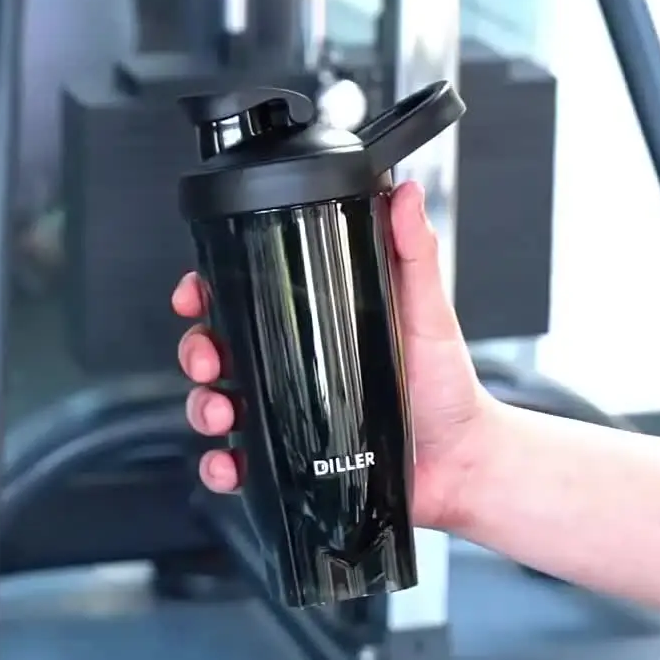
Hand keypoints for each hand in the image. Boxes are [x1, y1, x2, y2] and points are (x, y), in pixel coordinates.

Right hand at [173, 180, 490, 529]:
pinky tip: (227, 463)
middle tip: (209, 356)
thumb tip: (408, 195)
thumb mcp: (426, 313)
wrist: (462, 461)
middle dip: (198, 348)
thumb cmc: (445, 387)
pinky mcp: (293, 457)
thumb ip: (416, 255)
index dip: (212, 290)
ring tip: (220, 411)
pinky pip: (241, 460)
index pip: (250, 297)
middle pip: (223, 347)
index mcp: (318, 324)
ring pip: (220, 401)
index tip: (198, 290)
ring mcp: (291, 411)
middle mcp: (298, 365)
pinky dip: (220, 464)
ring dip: (203, 405)